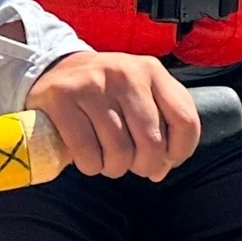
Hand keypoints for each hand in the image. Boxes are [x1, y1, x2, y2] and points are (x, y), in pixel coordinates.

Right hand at [25, 51, 201, 181]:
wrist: (55, 72)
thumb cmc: (106, 93)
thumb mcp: (139, 95)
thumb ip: (159, 127)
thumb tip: (161, 169)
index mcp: (152, 71)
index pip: (185, 120)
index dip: (179, 152)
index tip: (164, 160)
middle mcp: (126, 73)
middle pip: (153, 143)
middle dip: (143, 166)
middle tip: (131, 164)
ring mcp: (94, 84)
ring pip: (119, 152)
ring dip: (113, 167)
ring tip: (106, 158)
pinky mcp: (64, 97)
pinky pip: (88, 153)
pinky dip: (90, 165)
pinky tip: (87, 156)